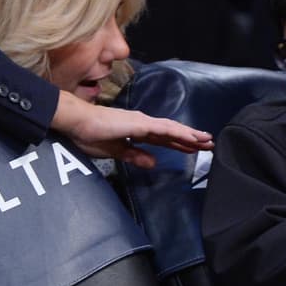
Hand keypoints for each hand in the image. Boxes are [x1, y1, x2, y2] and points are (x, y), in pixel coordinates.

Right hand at [51, 92, 212, 169]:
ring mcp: (142, 122)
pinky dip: (179, 133)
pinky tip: (191, 137)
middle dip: (191, 139)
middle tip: (209, 145)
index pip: (163, 139)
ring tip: (207, 141)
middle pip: (172, 133)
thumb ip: (135, 156)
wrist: (77, 123)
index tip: (194, 149)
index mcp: (137, 130)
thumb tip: (153, 162)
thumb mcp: (116, 151)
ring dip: (190, 135)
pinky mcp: (139, 124)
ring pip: (172, 129)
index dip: (179, 144)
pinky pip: (164, 129)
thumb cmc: (90, 134)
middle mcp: (143, 123)